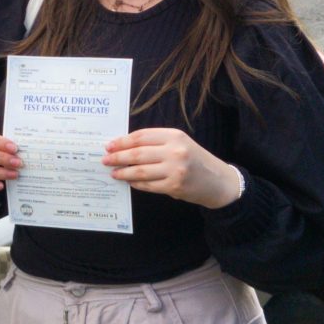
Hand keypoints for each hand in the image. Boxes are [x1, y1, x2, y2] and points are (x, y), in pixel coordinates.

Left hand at [102, 128, 240, 208]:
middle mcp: (175, 151)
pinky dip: (136, 183)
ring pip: (140, 171)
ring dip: (123, 172)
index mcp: (175, 136)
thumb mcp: (179, 143)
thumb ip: (156, 143)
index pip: (141, 136)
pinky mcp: (174, 187)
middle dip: (118, 157)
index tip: (109, 145)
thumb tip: (124, 147)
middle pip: (138, 154)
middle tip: (105, 160)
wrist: (218, 181)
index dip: (122, 141)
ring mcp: (175, 170)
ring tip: (114, 172)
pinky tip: (129, 181)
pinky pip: (148, 185)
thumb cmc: (194, 159)